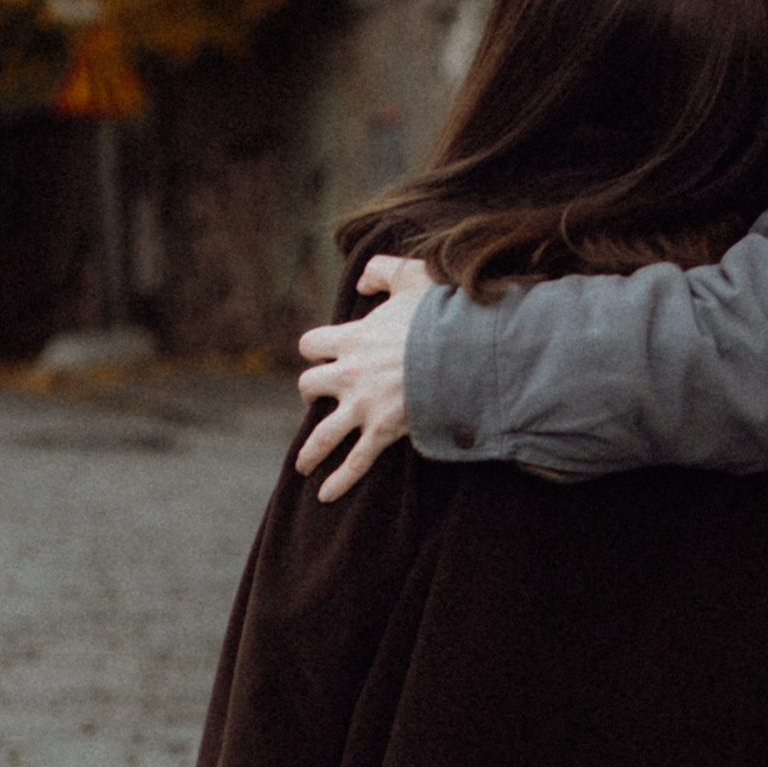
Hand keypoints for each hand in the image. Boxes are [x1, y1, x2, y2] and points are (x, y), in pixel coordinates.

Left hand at [297, 255, 429, 499]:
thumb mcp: (412, 276)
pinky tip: (325, 495)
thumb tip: (362, 282)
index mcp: (351, 338)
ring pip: (322, 432)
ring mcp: (364, 406)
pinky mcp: (383, 431)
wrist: (465, 350)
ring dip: (310, 450)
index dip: (316, 349)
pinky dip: (339, 480)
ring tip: (302, 465)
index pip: (310, 345)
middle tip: (322, 396)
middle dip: (314, 390)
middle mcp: (349, 374)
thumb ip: (381, 271)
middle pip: (309, 385)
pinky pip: (355, 461)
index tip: (326, 353)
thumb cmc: (442, 313)